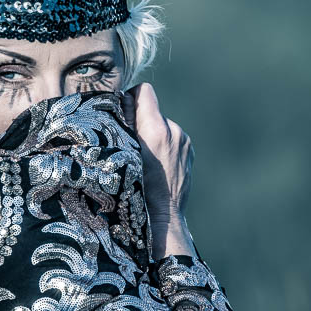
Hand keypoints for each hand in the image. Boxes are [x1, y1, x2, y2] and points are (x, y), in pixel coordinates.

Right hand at [122, 82, 195, 259]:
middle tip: (128, 141)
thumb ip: (123, 124)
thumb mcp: (121, 155)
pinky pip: (172, 138)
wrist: (161, 218)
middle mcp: (174, 131)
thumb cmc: (133, 190)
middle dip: (140, 120)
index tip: (122, 113)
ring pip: (162, 125)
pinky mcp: (189, 151)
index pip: (144, 91)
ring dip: (152, 135)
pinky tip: (156, 165)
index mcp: (156, 129)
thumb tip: (121, 100)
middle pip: (152, 110)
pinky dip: (163, 146)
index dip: (130, 98)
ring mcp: (184, 141)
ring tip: (143, 159)